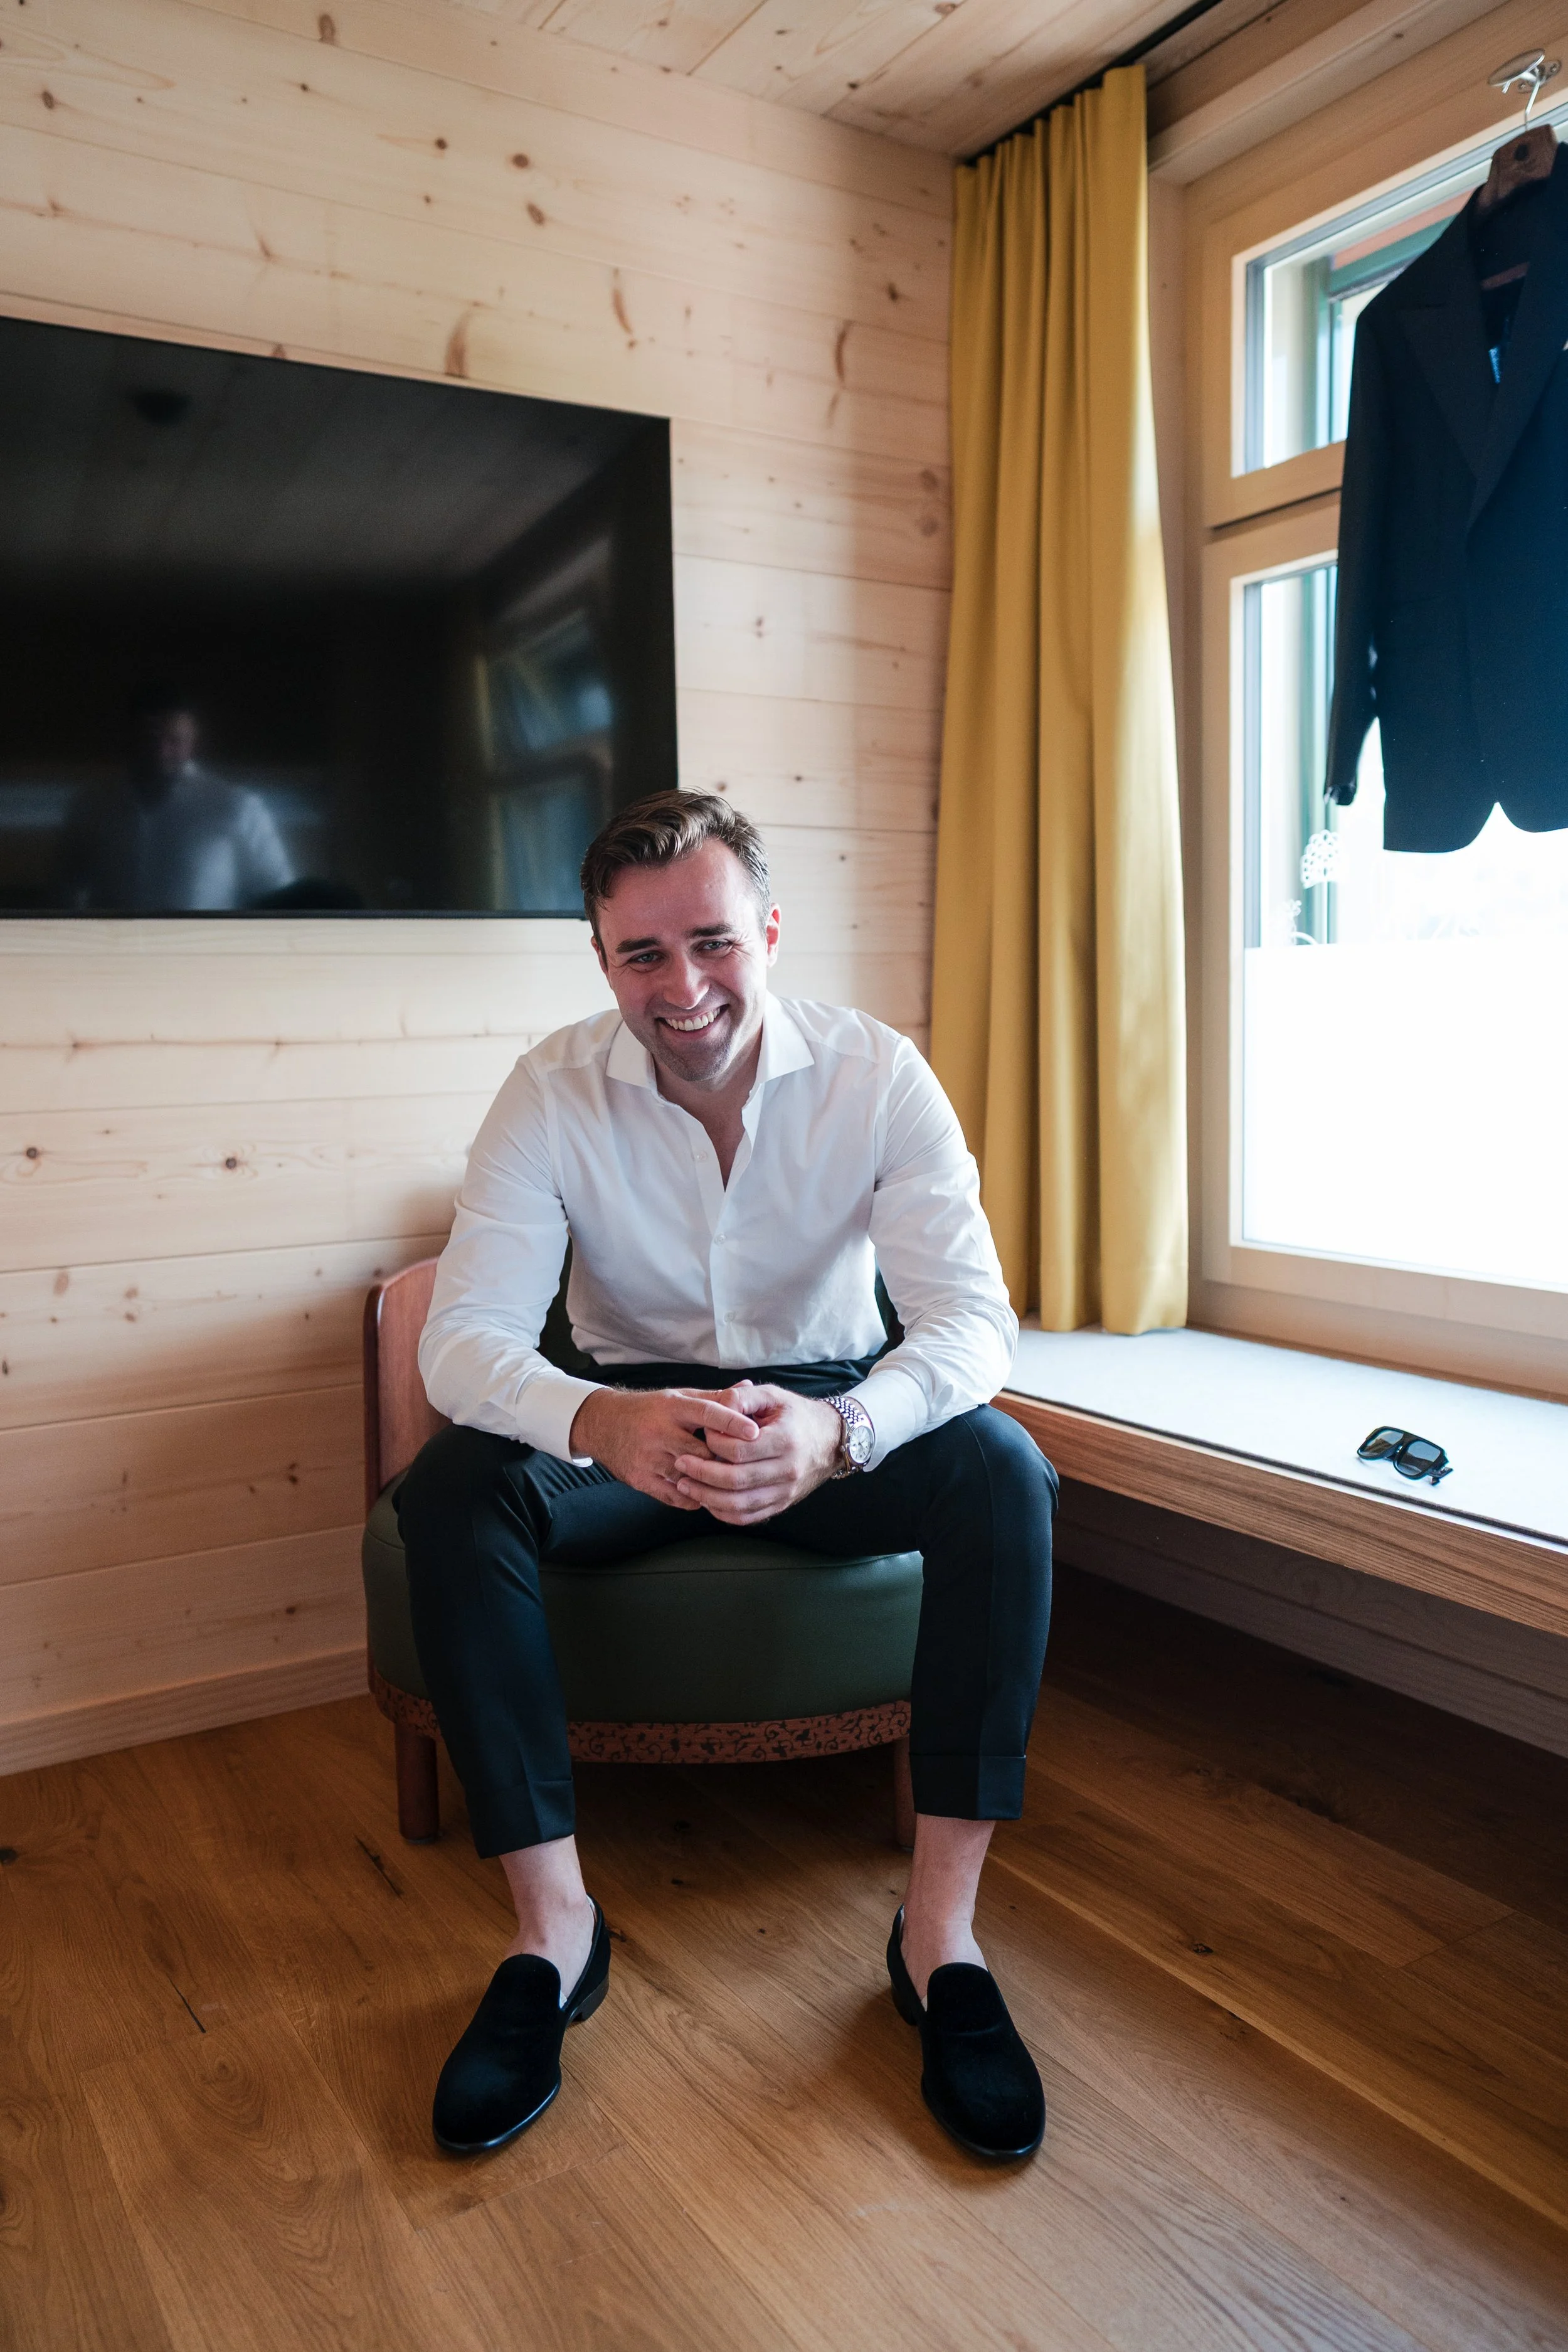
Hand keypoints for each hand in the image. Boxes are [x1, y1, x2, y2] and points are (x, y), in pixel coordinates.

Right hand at [569, 1386, 760, 1508]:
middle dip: (723, 1460)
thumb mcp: (679, 1397)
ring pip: (689, 1476)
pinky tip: (702, 1492)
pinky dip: (692, 1497)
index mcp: (672, 1407)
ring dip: (709, 1482)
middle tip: (744, 1465)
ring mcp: (647, 1457)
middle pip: (701, 1452)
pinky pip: (674, 1496)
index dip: (732, 1423)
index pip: (706, 1413)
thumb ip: (715, 1397)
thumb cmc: (651, 1410)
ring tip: (727, 1482)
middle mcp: (658, 1431)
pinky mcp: (639, 1478)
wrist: (604, 1425)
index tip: (754, 1432)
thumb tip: (748, 1386)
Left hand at [671, 1383, 844, 1526]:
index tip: (701, 1434)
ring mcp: (786, 1491)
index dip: (713, 1444)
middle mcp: (788, 1470)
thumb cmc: (797, 1414)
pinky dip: (723, 1513)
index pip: (738, 1450)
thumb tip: (715, 1407)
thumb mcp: (772, 1395)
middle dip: (701, 1475)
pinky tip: (707, 1501)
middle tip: (680, 1464)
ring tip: (685, 1485)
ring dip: (707, 1498)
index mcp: (785, 1440)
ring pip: (739, 1505)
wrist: (831, 1439)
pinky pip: (749, 1517)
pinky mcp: (783, 1504)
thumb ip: (742, 1397)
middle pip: (735, 1481)